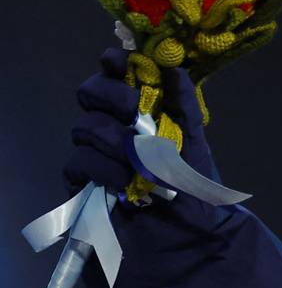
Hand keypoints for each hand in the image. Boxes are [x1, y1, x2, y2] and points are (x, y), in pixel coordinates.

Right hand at [65, 47, 219, 201]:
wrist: (189, 228)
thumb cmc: (193, 180)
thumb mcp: (194, 138)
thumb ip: (184, 102)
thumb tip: (173, 65)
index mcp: (139, 108)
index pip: (116, 73)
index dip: (114, 62)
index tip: (118, 59)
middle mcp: (113, 123)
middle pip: (91, 92)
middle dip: (114, 96)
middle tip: (137, 111)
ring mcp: (95, 151)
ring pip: (85, 126)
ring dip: (116, 140)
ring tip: (141, 160)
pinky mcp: (82, 181)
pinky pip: (80, 162)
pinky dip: (104, 168)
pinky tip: (124, 181)